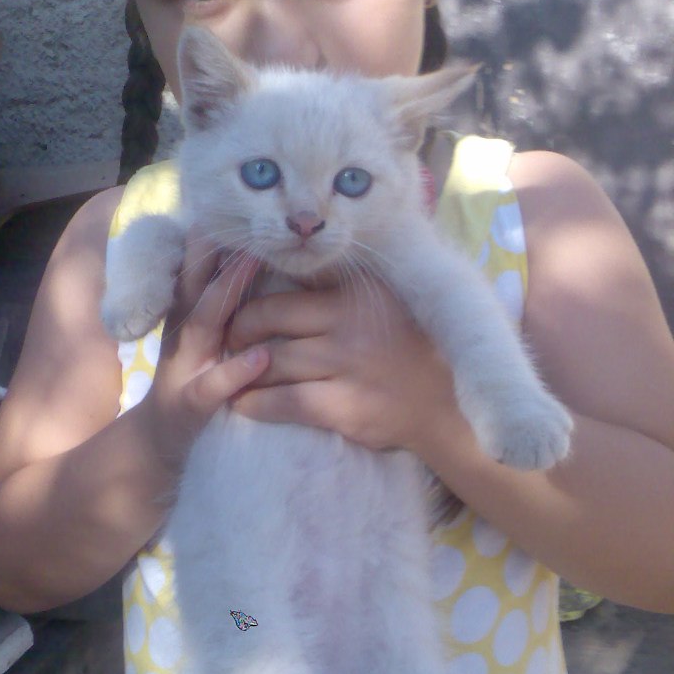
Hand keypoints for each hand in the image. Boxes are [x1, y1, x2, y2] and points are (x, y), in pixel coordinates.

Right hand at [137, 233, 269, 469]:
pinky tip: (259, 358)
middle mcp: (183, 335)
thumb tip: (250, 258)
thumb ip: (220, 304)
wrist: (155, 444)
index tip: (238, 202)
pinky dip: (235, 371)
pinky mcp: (191, 404)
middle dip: (218, 252)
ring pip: (205, 324)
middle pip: (200, 285)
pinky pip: (213, 385)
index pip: (199, 270)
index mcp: (188, 317)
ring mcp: (185, 367)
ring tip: (253, 265)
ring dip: (227, 294)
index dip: (215, 238)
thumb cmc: (193, 384)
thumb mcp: (204, 339)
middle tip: (245, 218)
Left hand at [226, 276, 461, 455]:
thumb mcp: (380, 304)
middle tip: (229, 343)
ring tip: (230, 374)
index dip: (249, 298)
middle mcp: (352, 322)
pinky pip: (285, 401)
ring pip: (272, 361)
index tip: (235, 310)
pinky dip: (256, 404)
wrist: (444, 409)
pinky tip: (244, 405)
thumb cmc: (405, 351)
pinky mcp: (346, 406)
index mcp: (356, 291)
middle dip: (238, 332)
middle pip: (268, 318)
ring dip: (241, 370)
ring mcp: (350, 365)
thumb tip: (279, 263)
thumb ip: (336, 287)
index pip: (284, 285)